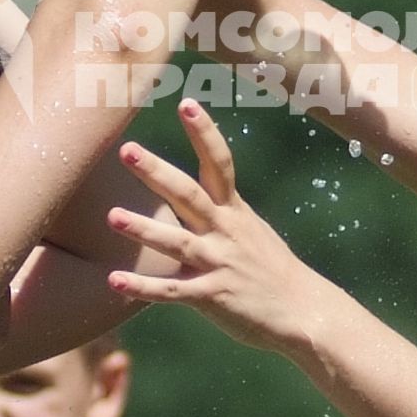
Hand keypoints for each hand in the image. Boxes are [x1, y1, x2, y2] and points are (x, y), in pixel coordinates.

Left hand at [106, 99, 339, 352]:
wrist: (305, 313)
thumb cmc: (272, 271)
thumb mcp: (251, 232)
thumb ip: (221, 212)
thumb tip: (196, 191)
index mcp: (235, 212)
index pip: (219, 163)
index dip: (204, 132)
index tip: (187, 103)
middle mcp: (226, 232)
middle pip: (189, 195)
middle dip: (157, 172)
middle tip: (127, 149)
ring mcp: (219, 264)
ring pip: (177, 243)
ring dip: (144, 229)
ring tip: (112, 216)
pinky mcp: (213, 297)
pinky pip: (173, 292)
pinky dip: (142, 287)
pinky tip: (113, 281)